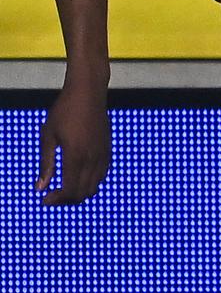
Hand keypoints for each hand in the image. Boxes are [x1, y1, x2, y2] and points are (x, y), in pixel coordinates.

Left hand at [38, 74, 108, 204]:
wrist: (88, 92)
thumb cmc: (64, 110)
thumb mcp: (48, 136)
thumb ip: (46, 164)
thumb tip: (40, 187)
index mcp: (75, 156)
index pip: (69, 190)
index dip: (57, 200)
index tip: (44, 199)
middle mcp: (92, 158)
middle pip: (83, 193)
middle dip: (67, 200)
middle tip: (52, 196)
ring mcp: (103, 154)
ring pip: (95, 186)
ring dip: (79, 192)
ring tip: (64, 188)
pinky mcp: (108, 149)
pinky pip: (102, 174)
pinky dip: (91, 182)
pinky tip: (78, 176)